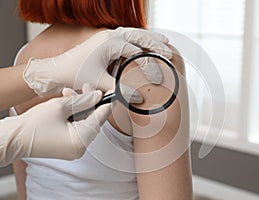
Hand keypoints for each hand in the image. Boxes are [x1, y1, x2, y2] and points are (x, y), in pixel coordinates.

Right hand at [13, 85, 110, 160]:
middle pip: (92, 119)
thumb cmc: (32, 124)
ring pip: (84, 121)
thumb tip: (98, 95)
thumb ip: (82, 100)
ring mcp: (73, 147)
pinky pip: (76, 126)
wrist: (12, 138)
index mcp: (80, 142)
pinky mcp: (67, 144)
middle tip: (87, 85)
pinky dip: (73, 113)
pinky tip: (67, 100)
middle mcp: (80, 148)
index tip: (112, 91)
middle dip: (89, 101)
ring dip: (79, 105)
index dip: (106, 103)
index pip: (99, 119)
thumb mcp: (60, 107)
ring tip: (70, 92)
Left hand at [24, 27, 171, 96]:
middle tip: (170, 52)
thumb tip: (139, 99)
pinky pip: (127, 36)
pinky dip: (138, 40)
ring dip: (149, 38)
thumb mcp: (100, 84)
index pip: (138, 53)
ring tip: (164, 43)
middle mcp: (110, 36)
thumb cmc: (75, 75)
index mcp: (111, 43)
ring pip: (134, 33)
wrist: (56, 71)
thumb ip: (121, 90)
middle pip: (140, 36)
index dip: (150, 66)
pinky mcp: (105, 41)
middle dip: (156, 44)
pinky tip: (144, 45)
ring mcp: (107, 36)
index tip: (158, 78)